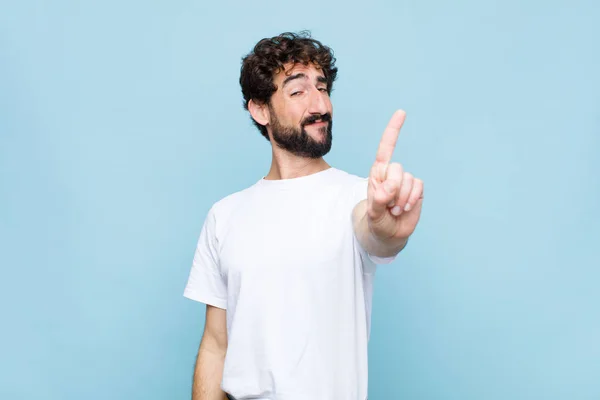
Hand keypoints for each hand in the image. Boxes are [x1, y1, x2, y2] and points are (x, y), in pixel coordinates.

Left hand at [367, 110, 423, 241]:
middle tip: (387, 203)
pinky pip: (419, 187)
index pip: (386, 147)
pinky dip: (411, 200)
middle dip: (393, 188)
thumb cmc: (377, 220)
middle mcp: (392, 173)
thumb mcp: (373, 212)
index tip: (402, 112)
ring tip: (394, 208)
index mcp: (378, 172)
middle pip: (397, 168)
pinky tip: (404, 208)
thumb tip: (388, 189)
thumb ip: (378, 199)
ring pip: (409, 180)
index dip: (394, 130)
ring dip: (401, 198)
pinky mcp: (417, 189)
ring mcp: (406, 180)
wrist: (389, 232)